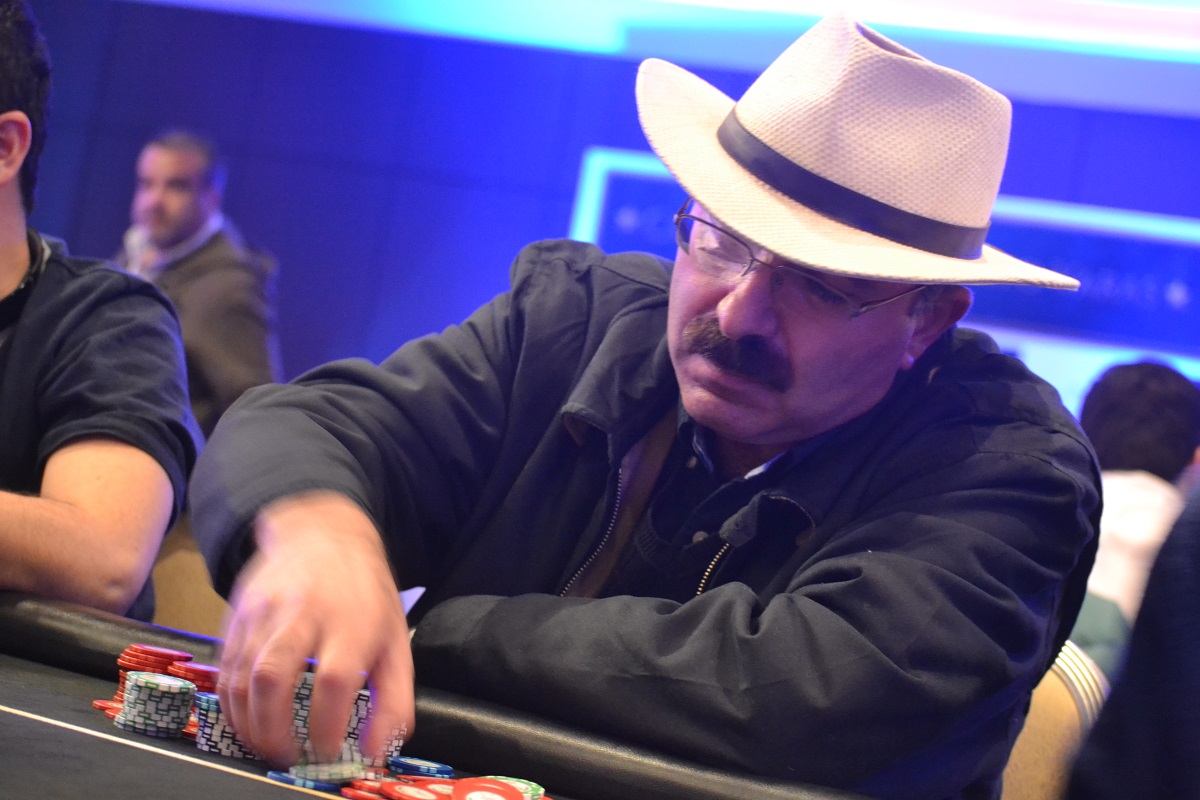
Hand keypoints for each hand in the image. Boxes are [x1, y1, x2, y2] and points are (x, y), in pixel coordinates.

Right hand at [216, 490, 413, 765]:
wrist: (322, 533)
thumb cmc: (364, 595)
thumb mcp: (395, 639)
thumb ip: (394, 699)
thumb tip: (378, 750)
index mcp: (351, 621)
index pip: (334, 678)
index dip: (327, 723)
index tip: (327, 751)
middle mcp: (304, 613)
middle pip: (274, 676)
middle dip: (273, 729)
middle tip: (287, 757)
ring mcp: (265, 611)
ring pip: (241, 675)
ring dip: (248, 723)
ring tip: (266, 746)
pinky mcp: (238, 614)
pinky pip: (226, 667)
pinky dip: (231, 704)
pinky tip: (247, 721)